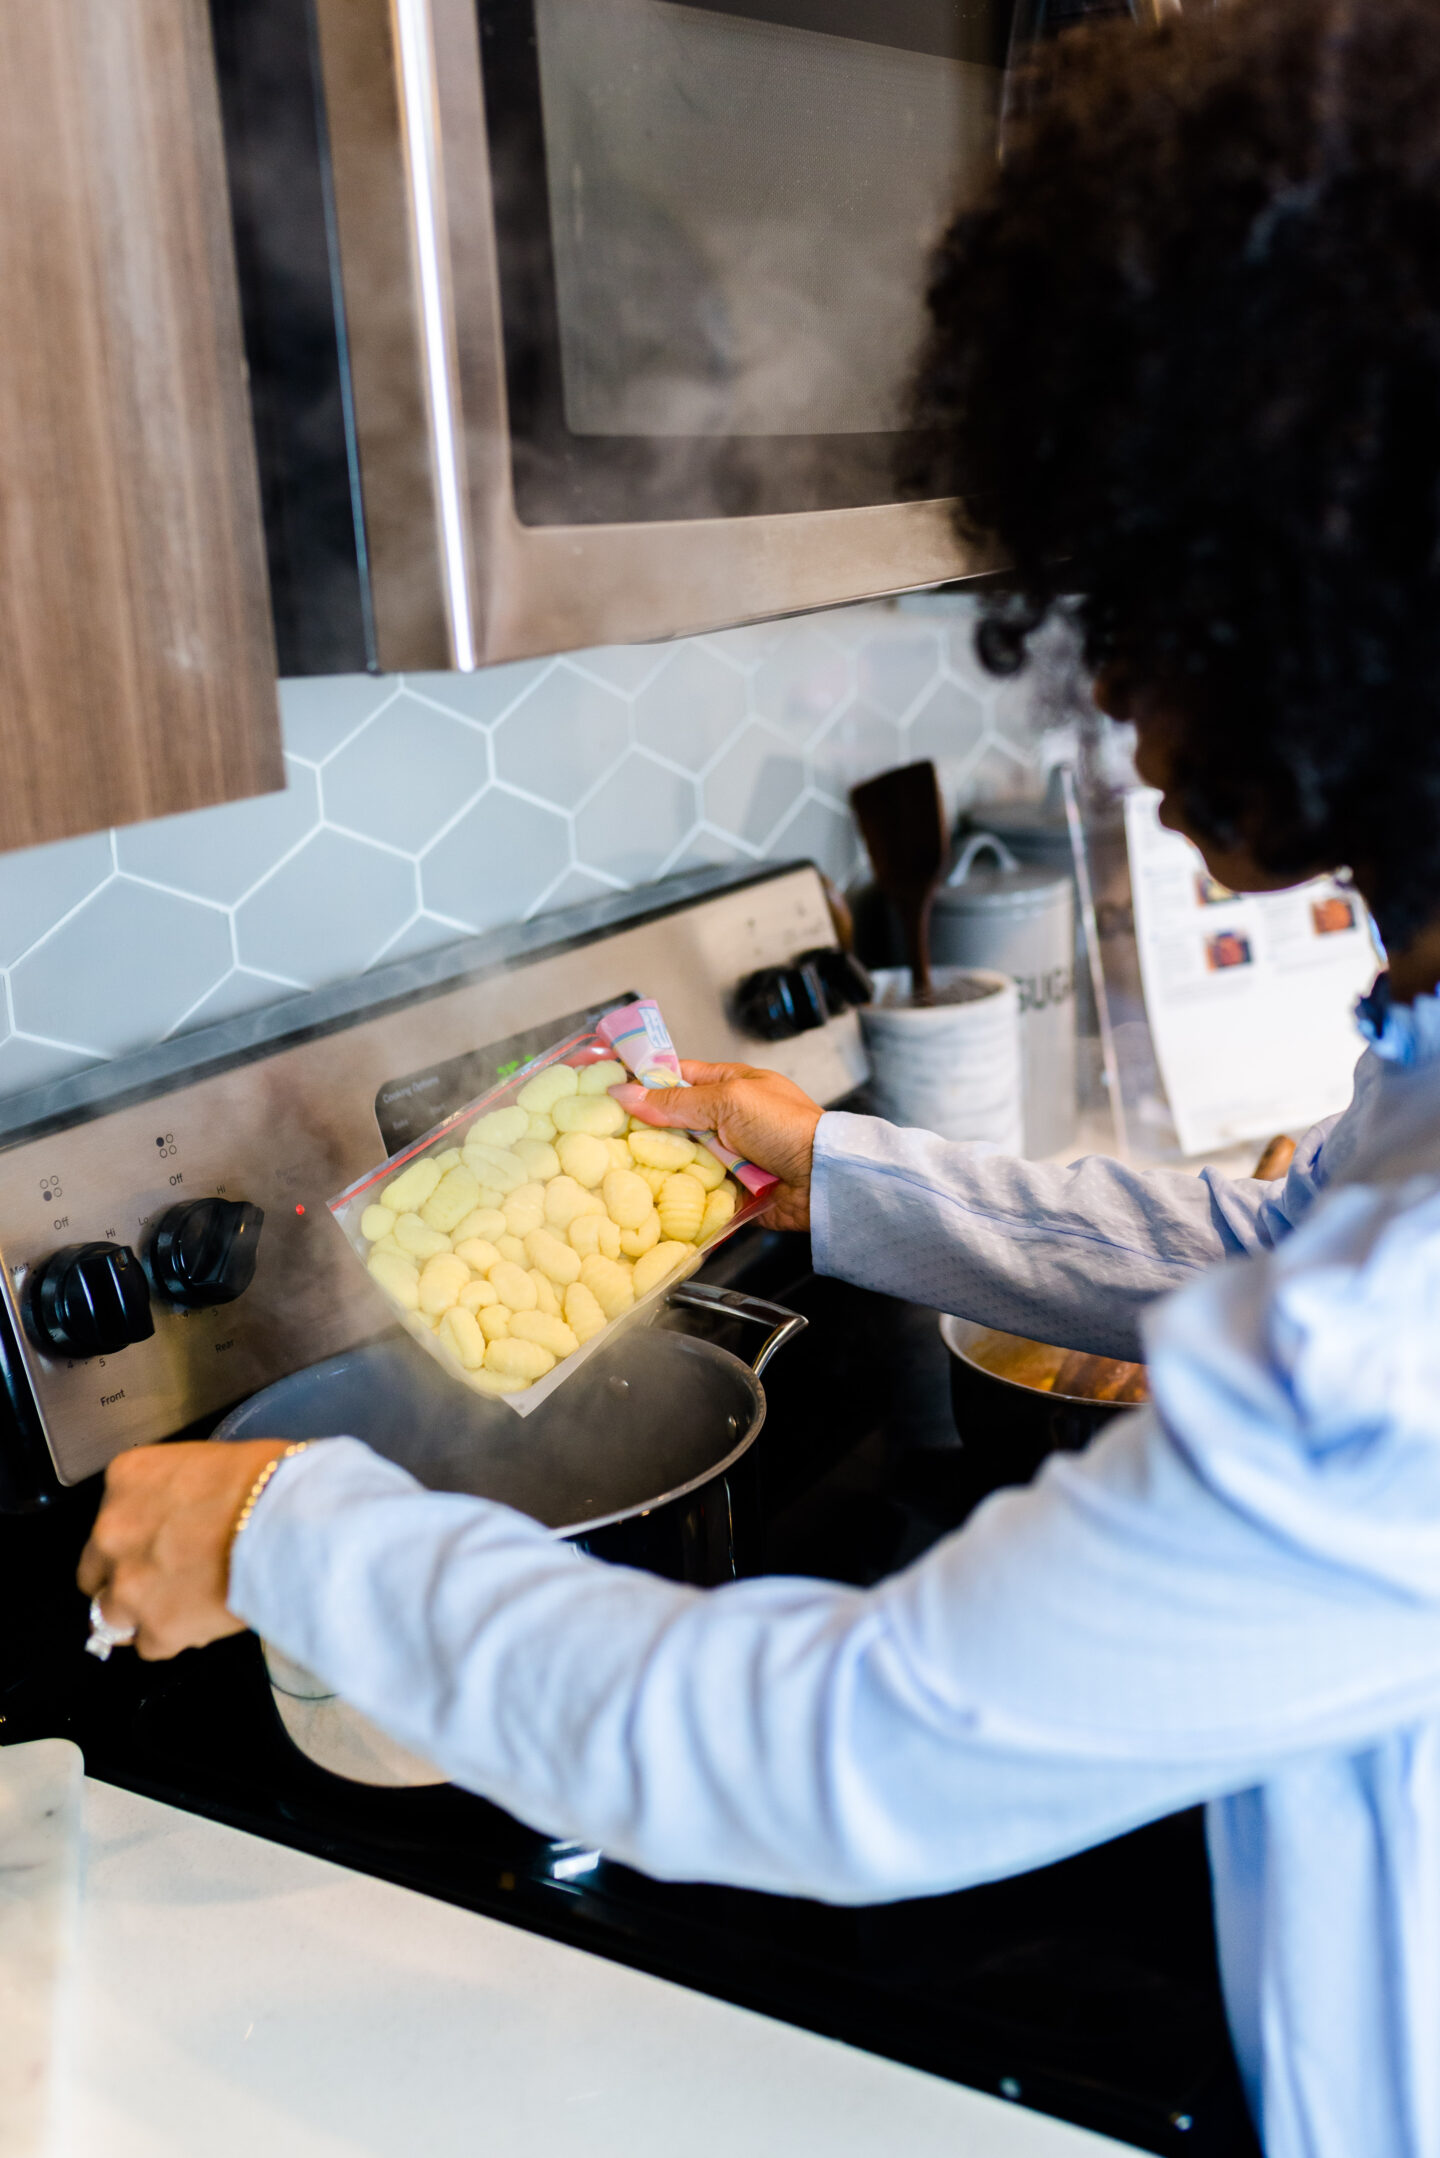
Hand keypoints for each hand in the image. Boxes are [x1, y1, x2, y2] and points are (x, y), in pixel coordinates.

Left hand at [77, 1438, 287, 1659]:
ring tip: (179, 1607)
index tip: (156, 1543)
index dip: (135, 1537)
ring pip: (110, 1616)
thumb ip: (173, 1494)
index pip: (107, 1517)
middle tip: (163, 1578)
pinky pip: (151, 1646)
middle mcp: (113, 1532)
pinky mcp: (155, 1628)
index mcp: (126, 1479)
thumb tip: (181, 1517)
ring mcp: (129, 1585)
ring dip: (140, 1614)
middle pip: (95, 1571)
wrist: (291, 1522)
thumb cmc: (269, 1484)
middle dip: (124, 1577)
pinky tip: (202, 1620)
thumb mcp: (207, 1462)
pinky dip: (173, 1638)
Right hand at [612, 1061, 822, 1231]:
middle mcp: (727, 1120)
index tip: (607, 1091)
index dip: (644, 1084)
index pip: (677, 1078)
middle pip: (673, 1123)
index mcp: (730, 1086)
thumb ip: (676, 1101)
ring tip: (616, 1170)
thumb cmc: (785, 1128)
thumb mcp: (729, 1101)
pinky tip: (645, 1198)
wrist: (823, 1180)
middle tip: (603, 1139)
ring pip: (679, 1160)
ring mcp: (728, 1157)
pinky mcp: (730, 1191)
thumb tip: (624, 1092)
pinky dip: (677, 1196)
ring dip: (658, 1167)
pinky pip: (695, 1192)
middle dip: (645, 1131)